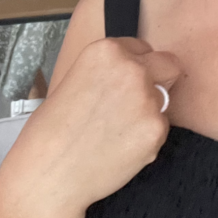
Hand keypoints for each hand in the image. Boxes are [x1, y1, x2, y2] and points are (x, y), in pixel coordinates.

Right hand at [0, 37, 181, 217]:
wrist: (50, 170)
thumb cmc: (52, 129)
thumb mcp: (76, 78)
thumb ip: (109, 72)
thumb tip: (132, 76)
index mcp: (106, 50)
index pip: (142, 47)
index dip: (136, 66)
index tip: (124, 83)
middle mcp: (131, 68)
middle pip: (168, 64)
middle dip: (160, 79)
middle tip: (137, 102)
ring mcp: (146, 98)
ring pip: (164, 100)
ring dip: (149, 113)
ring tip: (116, 131)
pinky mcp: (156, 129)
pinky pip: (160, 129)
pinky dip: (146, 139)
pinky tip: (120, 147)